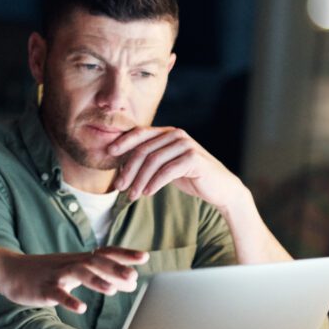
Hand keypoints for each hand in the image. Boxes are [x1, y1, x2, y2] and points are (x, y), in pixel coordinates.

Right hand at [0, 247, 147, 312]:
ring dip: (95, 281)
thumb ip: (102, 275)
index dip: (124, 254)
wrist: (10, 270)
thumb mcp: (75, 271)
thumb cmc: (47, 272)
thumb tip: (132, 281)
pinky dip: (69, 300)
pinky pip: (57, 294)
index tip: (145, 256)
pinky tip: (81, 308)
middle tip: (133, 277)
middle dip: (114, 268)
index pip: (105, 252)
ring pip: (77, 274)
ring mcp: (56, 275)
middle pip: (94, 262)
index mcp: (79, 259)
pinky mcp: (42, 288)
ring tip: (112, 290)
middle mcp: (70, 263)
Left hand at [108, 126, 246, 208]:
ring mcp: (186, 145)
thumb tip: (119, 169)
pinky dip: (155, 183)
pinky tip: (147, 193)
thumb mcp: (165, 167)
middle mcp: (176, 135)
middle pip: (144, 150)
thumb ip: (148, 162)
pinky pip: (167, 171)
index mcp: (167, 133)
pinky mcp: (194, 158)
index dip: (123, 142)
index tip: (108, 153)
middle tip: (119, 187)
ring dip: (139, 180)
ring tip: (132, 196)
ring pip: (153, 161)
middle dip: (128, 170)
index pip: (140, 133)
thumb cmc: (190, 177)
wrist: (220, 188)